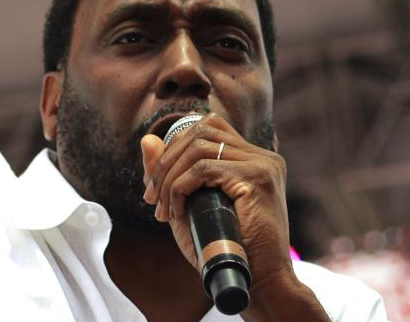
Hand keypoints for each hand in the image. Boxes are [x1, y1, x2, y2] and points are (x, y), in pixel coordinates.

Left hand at [140, 113, 308, 315]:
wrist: (258, 283)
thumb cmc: (224, 248)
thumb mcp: (188, 205)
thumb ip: (169, 172)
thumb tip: (147, 139)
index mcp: (252, 159)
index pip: (208, 127)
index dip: (174, 148)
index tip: (156, 185)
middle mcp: (261, 156)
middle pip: (200, 131)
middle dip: (166, 163)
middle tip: (151, 197)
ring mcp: (262, 165)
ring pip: (199, 148)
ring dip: (170, 178)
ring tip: (163, 209)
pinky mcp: (256, 180)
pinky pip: (204, 169)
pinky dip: (180, 188)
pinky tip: (177, 213)